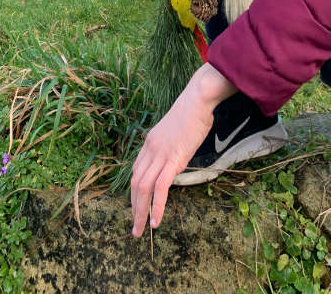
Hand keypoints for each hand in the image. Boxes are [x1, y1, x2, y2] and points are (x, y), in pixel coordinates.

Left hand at [130, 63, 236, 236]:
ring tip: (140, 230)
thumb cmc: (192, 111)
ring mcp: (160, 154)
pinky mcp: (173, 159)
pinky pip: (160, 187)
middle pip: (135, 183)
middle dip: (133, 207)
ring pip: (143, 188)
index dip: (135, 191)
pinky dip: (156, 206)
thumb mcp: (175, 130)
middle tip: (135, 227)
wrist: (197, 99)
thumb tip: (175, 154)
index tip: (137, 206)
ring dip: (140, 212)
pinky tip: (156, 221)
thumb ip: (171, 144)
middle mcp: (150, 149)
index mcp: (150, 142)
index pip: (137, 171)